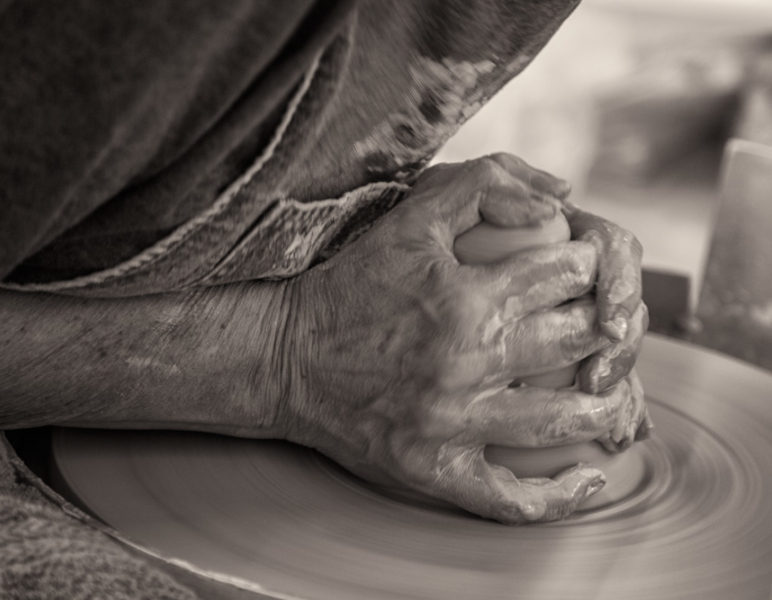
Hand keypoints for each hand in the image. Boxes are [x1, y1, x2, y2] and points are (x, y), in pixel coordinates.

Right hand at [277, 156, 645, 523]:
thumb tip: (557, 199)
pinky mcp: (434, 469)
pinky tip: (589, 480)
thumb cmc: (349, 285)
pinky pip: (510, 499)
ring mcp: (452, 423)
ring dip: (608, 403)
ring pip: (565, 420)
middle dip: (611, 325)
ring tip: (614, 391)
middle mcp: (467, 362)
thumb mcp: (408, 215)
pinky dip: (560, 498)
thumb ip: (483, 183)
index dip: (592, 263)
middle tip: (609, 323)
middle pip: (580, 341)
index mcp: (467, 298)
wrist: (285, 356)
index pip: (568, 273)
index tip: (585, 268)